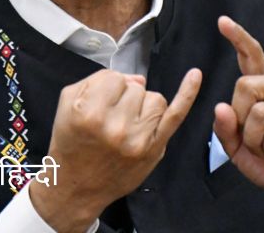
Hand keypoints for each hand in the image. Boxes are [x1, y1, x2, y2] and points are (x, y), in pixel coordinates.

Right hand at [30, 68, 201, 232]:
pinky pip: (175, 116)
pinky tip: (195, 76)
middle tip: (111, 119)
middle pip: (135, 88)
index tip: (100, 104)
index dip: (108, 88)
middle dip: (124, 98)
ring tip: (127, 125)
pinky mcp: (154, 148)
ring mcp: (137, 139)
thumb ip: (98, 80)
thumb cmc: (72, 142)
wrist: (77, 186)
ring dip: (143, 107)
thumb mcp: (68, 105)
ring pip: (154, 98)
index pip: (113, 78)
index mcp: (88, 112)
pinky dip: (187, 94)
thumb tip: (137, 78)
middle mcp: (114, 126)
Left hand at [212, 16, 263, 222]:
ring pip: (259, 111)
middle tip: (254, 140)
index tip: (223, 21)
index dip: (238, 38)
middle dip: (241, 120)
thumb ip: (226, 128)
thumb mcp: (238, 148)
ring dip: (256, 140)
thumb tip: (221, 107)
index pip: (251, 56)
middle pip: (245, 85)